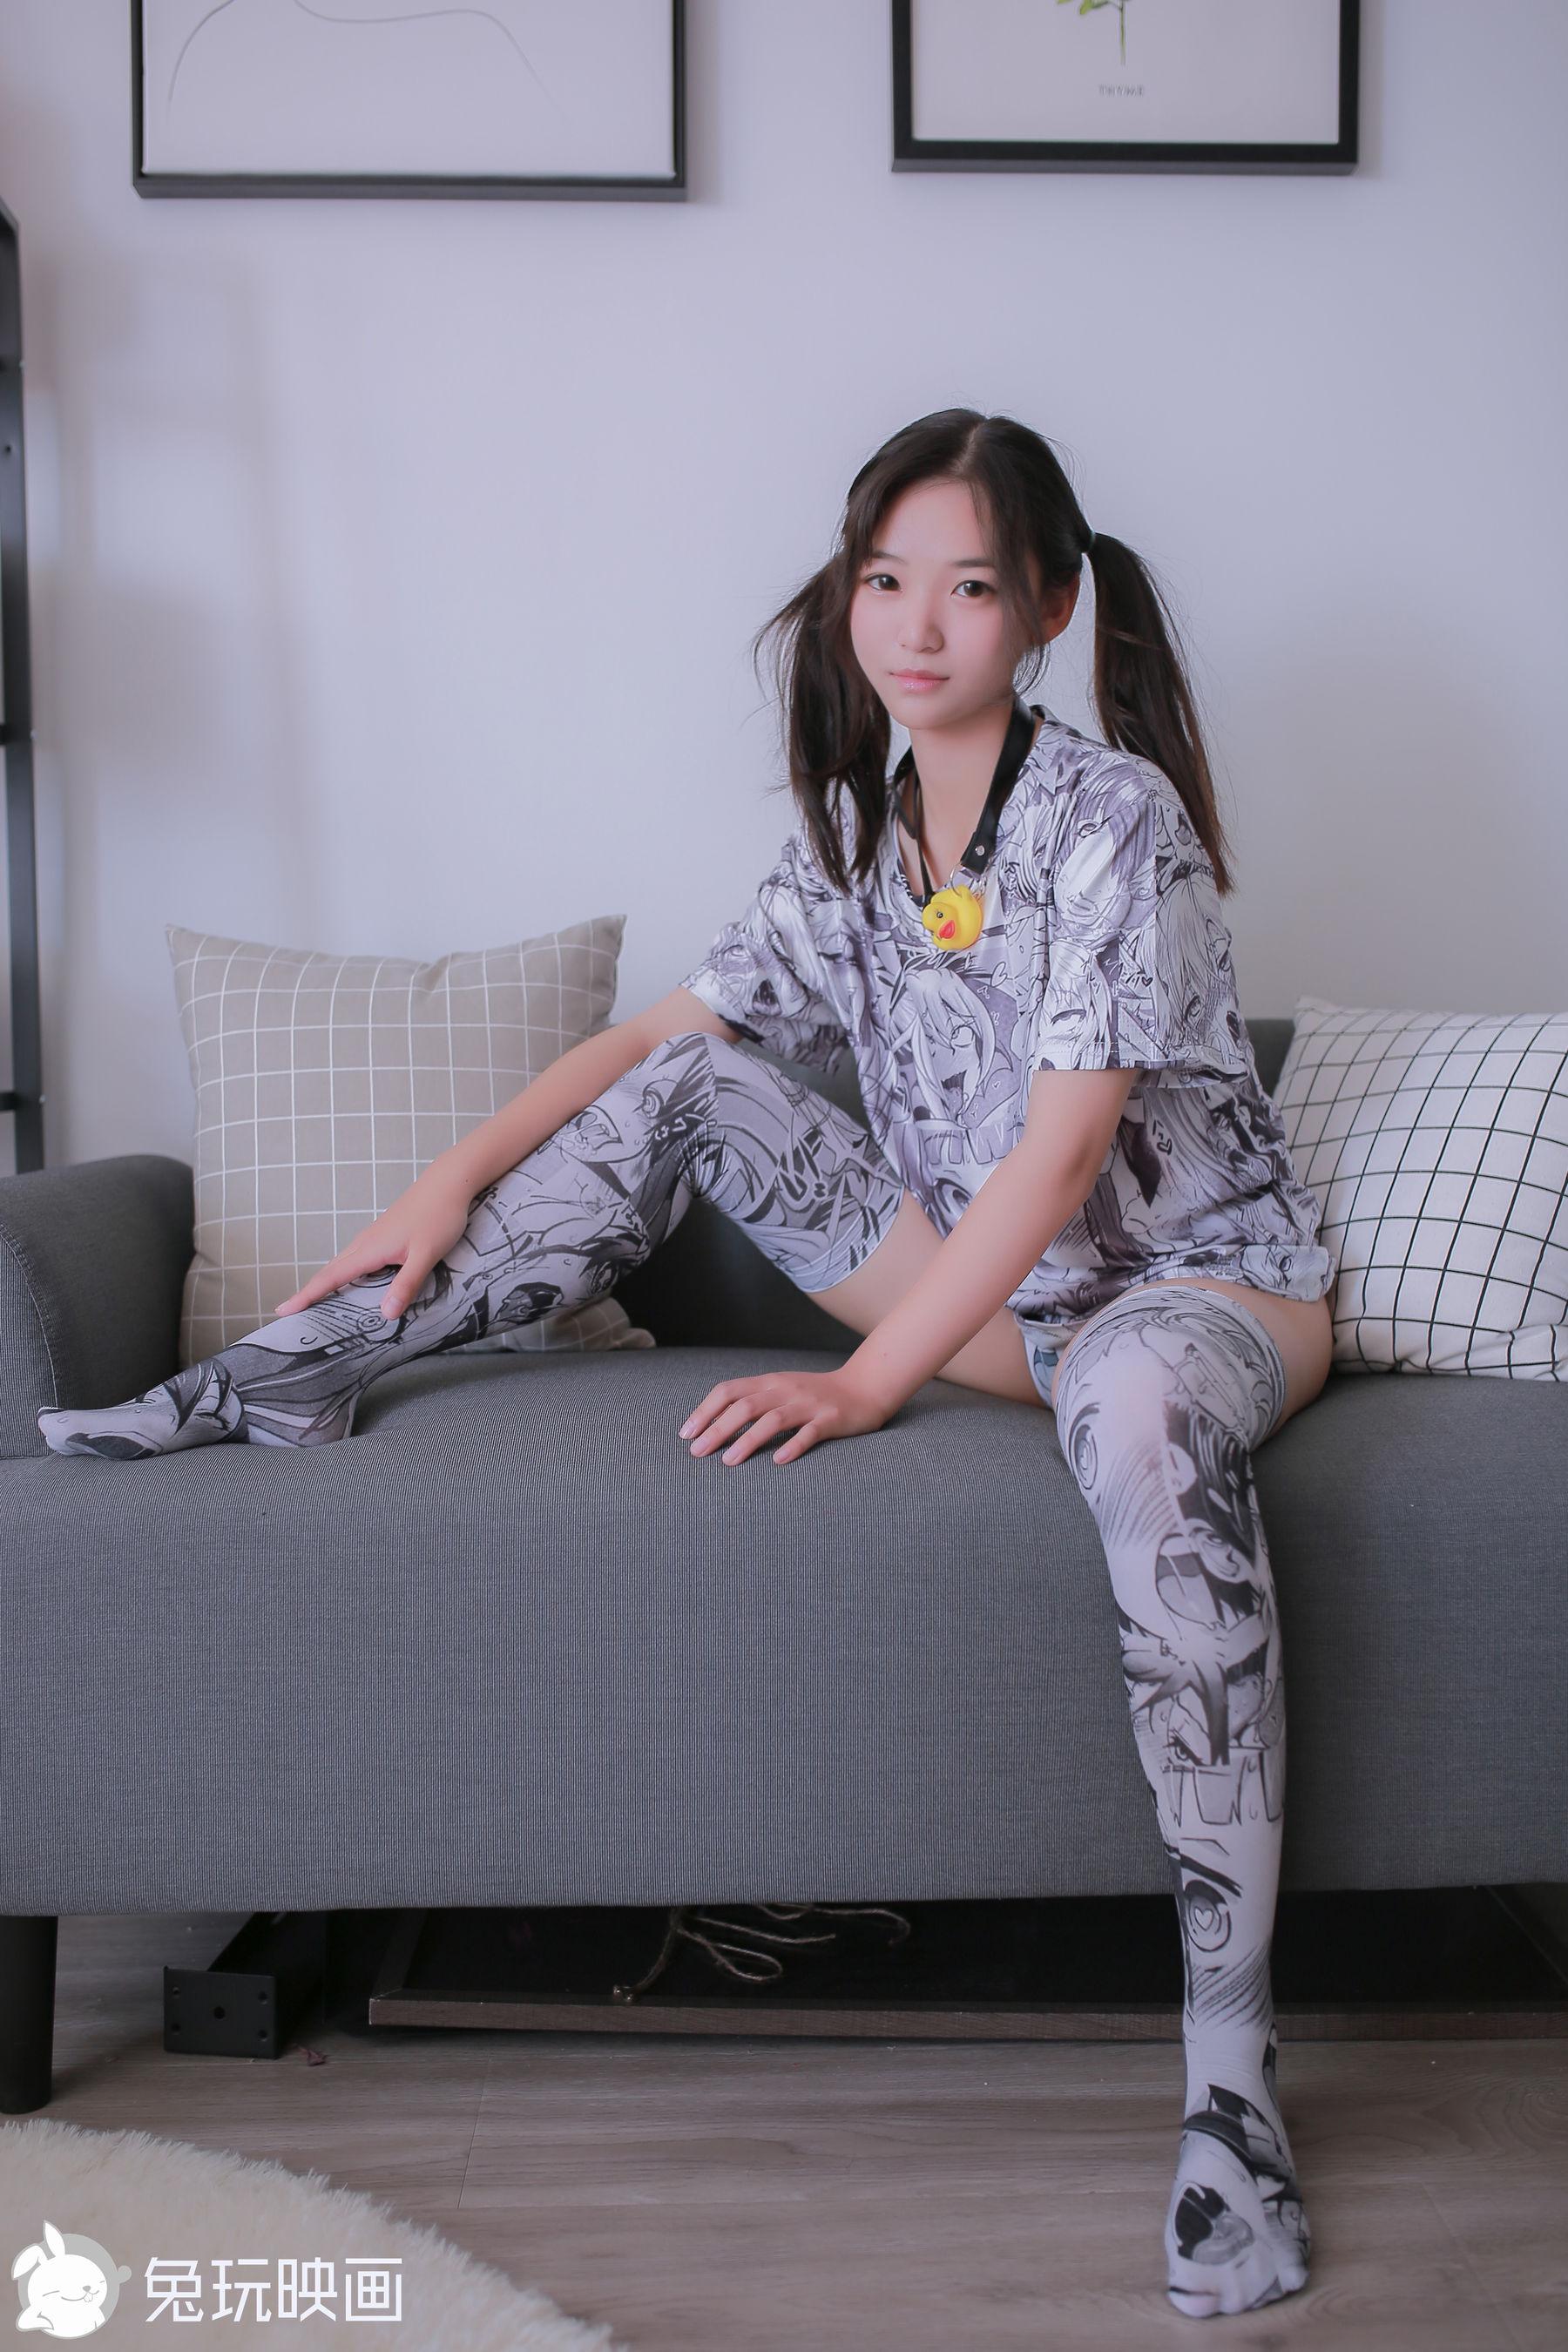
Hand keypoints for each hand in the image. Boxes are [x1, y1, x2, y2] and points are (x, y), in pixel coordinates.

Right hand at [270, 1167, 477, 1322]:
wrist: (448, 1183)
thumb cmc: (439, 1216)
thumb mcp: (426, 1254)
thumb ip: (407, 1284)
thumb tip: (386, 1314)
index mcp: (370, 1249)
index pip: (331, 1277)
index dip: (307, 1295)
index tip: (283, 1310)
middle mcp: (365, 1242)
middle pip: (330, 1271)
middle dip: (310, 1293)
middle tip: (292, 1313)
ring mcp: (373, 1237)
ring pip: (342, 1264)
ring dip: (327, 1283)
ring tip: (316, 1304)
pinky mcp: (383, 1235)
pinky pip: (356, 1259)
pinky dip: (345, 1273)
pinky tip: (354, 1282)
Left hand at [678, 1367, 893, 1466]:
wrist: (864, 1387)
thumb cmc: (815, 1395)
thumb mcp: (781, 1390)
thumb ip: (753, 1402)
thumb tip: (713, 1424)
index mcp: (769, 1382)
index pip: (728, 1391)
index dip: (705, 1411)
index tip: (686, 1434)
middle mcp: (786, 1390)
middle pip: (745, 1406)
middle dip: (717, 1429)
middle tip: (697, 1452)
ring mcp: (809, 1404)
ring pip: (773, 1419)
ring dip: (748, 1440)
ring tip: (728, 1461)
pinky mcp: (831, 1420)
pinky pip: (810, 1433)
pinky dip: (793, 1446)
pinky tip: (778, 1461)